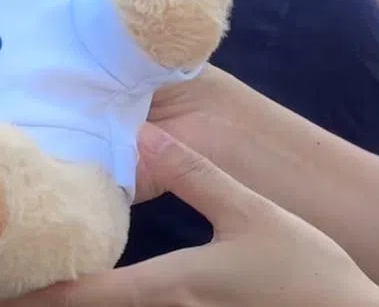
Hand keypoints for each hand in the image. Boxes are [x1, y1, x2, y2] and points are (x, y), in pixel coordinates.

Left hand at [11, 124, 378, 306]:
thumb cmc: (300, 267)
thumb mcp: (251, 213)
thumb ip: (197, 177)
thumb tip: (143, 136)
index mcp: (167, 287)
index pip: (80, 295)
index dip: (34, 290)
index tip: (5, 277)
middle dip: (51, 294)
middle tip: (22, 269)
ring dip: (86, 295)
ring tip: (60, 273)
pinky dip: (120, 297)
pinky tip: (118, 283)